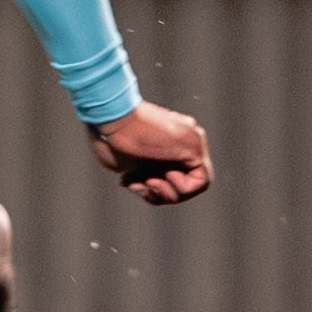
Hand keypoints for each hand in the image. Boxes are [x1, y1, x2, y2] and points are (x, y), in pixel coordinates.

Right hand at [89, 101, 212, 203]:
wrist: (113, 117)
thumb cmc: (110, 138)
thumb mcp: (125, 163)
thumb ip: (140, 174)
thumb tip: (143, 185)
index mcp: (165, 141)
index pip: (167, 176)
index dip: (148, 188)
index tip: (127, 182)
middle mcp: (182, 138)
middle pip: (181, 181)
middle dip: (157, 193)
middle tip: (138, 185)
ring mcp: (191, 140)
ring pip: (193, 184)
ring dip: (169, 194)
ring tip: (150, 182)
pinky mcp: (194, 146)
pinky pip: (201, 181)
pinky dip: (182, 188)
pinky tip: (165, 174)